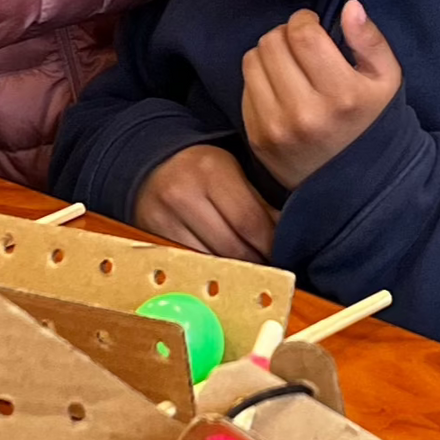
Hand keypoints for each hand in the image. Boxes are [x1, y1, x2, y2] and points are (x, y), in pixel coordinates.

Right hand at [134, 144, 275, 261]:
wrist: (154, 167)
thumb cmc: (205, 170)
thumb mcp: (234, 172)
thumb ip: (260, 204)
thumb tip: (289, 239)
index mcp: (210, 171)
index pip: (250, 222)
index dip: (271, 244)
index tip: (285, 254)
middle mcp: (182, 194)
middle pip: (231, 248)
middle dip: (257, 262)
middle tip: (273, 268)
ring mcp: (162, 219)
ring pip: (211, 263)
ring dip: (235, 272)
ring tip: (250, 270)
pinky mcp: (151, 239)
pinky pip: (191, 267)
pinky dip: (211, 273)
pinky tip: (224, 270)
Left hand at [240, 0, 402, 191]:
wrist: (354, 187)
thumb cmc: (372, 125)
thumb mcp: (387, 81)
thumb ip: (370, 40)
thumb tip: (350, 7)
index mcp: (341, 95)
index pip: (302, 34)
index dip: (304, 20)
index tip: (313, 27)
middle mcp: (304, 112)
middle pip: (273, 43)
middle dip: (286, 35)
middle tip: (301, 46)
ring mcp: (275, 128)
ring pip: (253, 60)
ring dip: (269, 53)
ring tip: (289, 65)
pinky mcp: (257, 138)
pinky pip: (245, 87)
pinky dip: (260, 79)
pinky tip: (281, 90)